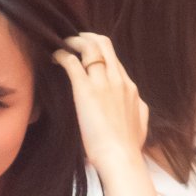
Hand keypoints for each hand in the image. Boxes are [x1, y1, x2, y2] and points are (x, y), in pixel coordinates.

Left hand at [53, 33, 148, 174]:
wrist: (121, 158)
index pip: (114, 60)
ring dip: (73, 42)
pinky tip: (54, 57)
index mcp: (130, 88)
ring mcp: (103, 83)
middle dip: (87, 38)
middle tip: (72, 41)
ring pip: (90, 47)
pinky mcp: (86, 90)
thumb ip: (139, 110)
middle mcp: (118, 80)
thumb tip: (137, 106)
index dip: (99, 52)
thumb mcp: (141, 123)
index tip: (87, 55)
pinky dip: (61, 55)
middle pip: (104, 45)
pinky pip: (72, 62)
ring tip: (61, 45)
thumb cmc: (128, 147)